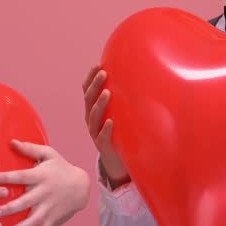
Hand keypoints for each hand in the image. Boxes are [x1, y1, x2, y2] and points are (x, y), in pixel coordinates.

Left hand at [0, 140, 89, 225]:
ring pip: (33, 220)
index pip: (21, 176)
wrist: (82, 186)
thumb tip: (11, 142)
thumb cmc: (61, 167)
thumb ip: (30, 149)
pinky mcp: (51, 219)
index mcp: (40, 176)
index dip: (6, 178)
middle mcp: (43, 193)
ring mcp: (48, 208)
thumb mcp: (49, 154)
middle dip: (10, 208)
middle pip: (25, 202)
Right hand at [82, 65, 128, 186]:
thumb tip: (138, 79)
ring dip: (99, 103)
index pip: (87, 90)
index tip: (98, 64)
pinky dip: (105, 129)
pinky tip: (111, 122)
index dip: (90, 78)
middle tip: (104, 73)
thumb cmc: (119, 133)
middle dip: (95, 85)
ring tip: (107, 92)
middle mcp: (90, 120)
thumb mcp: (118, 114)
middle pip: (88, 99)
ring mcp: (95, 133)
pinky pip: (102, 137)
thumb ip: (121, 101)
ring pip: (93, 116)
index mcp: (92, 110)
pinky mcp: (102, 146)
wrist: (116, 161)